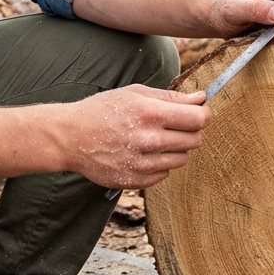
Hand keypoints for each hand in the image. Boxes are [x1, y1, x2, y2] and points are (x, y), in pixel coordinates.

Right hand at [59, 84, 209, 189]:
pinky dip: (160, 163)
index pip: (198, 119)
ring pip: (182, 159)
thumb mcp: (135, 93)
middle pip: (194, 140)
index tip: (198, 113)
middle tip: (173, 125)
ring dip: (175, 148)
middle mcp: (149, 140)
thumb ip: (171, 97)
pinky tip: (143, 152)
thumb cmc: (103, 110)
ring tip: (155, 139)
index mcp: (150, 113)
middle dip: (190, 131)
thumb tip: (201, 98)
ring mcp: (142, 164)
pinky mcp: (136, 181)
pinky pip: (165, 173)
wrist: (71, 137)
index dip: (202, 114)